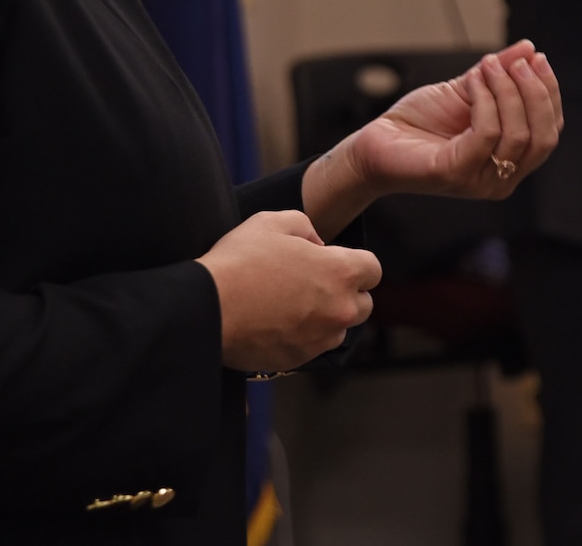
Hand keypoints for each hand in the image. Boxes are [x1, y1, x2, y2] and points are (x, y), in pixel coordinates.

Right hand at [197, 210, 381, 372]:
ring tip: (294, 305)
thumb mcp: (272, 221)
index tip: (335, 262)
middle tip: (316, 283)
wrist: (208, 307)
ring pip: (340, 329)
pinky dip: (305, 337)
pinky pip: (314, 347)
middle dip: (347, 293)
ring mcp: (321, 338)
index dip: (356, 263)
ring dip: (327, 318)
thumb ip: (305, 227)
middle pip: (364, 304)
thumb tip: (317, 244)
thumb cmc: (240, 260)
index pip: (373, 269)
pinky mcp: (300, 359)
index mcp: (340, 271)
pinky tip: (279, 323)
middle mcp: (339, 309)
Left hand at [308, 42, 562, 226]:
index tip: (535, 59)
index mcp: (511, 161)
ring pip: (517, 135)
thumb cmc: (419, 123)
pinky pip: (486, 135)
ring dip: (506, 91)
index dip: (549, 93)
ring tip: (486, 66)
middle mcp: (503, 178)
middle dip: (535, 92)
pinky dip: (484, 101)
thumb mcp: (467, 90)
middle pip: (543, 137)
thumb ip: (499, 74)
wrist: (376, 142)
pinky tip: (470, 81)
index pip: (550, 131)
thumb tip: (529, 49)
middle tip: (516, 61)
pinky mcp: (456, 174)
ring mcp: (481, 180)